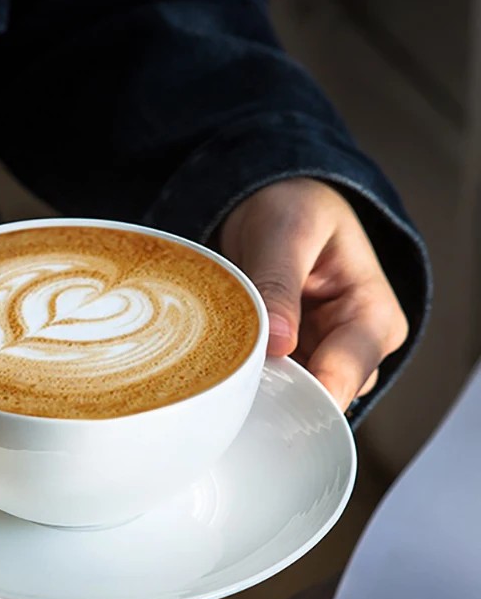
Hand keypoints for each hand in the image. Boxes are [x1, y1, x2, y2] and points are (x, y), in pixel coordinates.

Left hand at [219, 178, 407, 410]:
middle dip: (275, 393)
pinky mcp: (291, 358)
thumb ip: (279, 283)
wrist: (274, 203)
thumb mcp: (286, 230)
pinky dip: (247, 378)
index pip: (346, 375)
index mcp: (373, 316)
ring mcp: (320, 355)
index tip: (260, 395)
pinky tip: (226, 364)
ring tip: (226, 362)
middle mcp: (354, 345)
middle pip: (318, 396)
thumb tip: (278, 342)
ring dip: (256, 386)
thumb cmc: (295, 208)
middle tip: (232, 381)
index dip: (304, 393)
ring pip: (291, 395)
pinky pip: (269, 383)